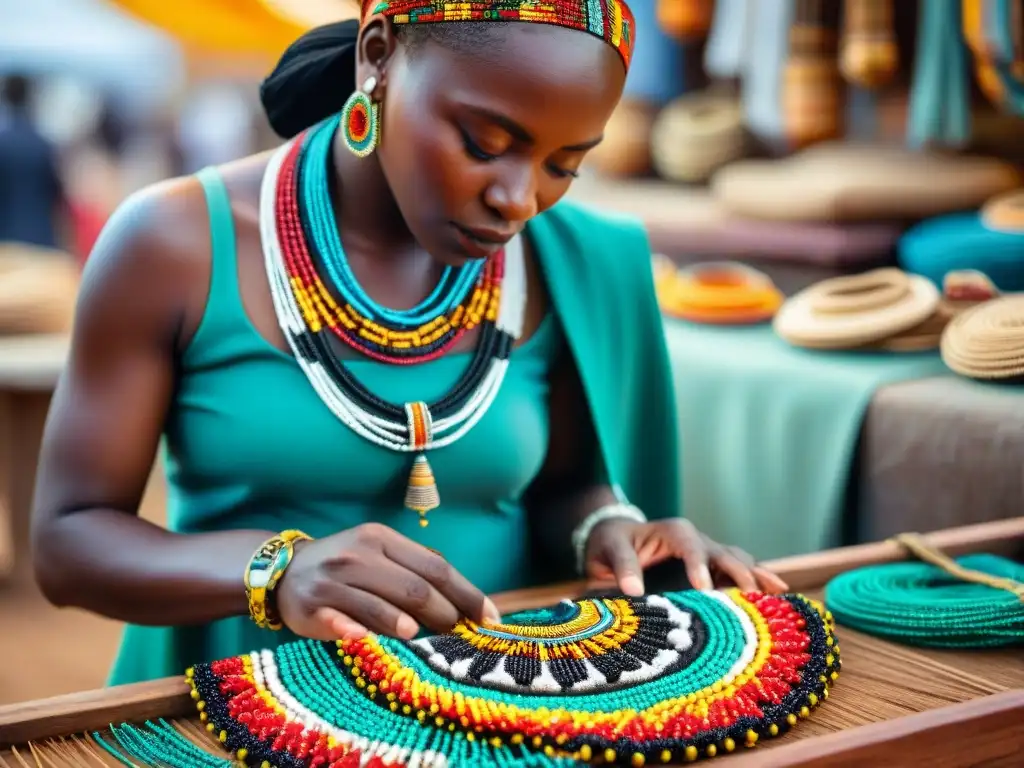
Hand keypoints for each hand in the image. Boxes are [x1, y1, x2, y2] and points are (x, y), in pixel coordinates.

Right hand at [275, 523, 501, 641]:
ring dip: (404, 623)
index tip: (490, 619)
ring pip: (379, 605)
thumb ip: (416, 572)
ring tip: (422, 637)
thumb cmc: (348, 568)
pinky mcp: (309, 607)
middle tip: (460, 636)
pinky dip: (353, 630)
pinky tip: (366, 638)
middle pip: (414, 588)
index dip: (467, 594)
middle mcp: (359, 556)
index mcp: (382, 539)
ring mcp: (332, 582)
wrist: (285, 570)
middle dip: (444, 614)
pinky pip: (337, 621)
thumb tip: (467, 603)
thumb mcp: (380, 555)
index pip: (436, 567)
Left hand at [584, 517, 788, 595]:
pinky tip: (778, 595)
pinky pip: (740, 572)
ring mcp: (708, 553)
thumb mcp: (608, 551)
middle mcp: (695, 540)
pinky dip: (758, 581)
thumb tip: (634, 591)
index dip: (699, 565)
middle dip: (739, 574)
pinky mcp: (713, 568)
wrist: (616, 541)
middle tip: (751, 598)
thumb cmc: (611, 546)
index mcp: (671, 532)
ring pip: (739, 560)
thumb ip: (621, 567)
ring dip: (756, 577)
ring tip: (777, 596)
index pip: (690, 545)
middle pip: (724, 553)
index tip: (704, 589)